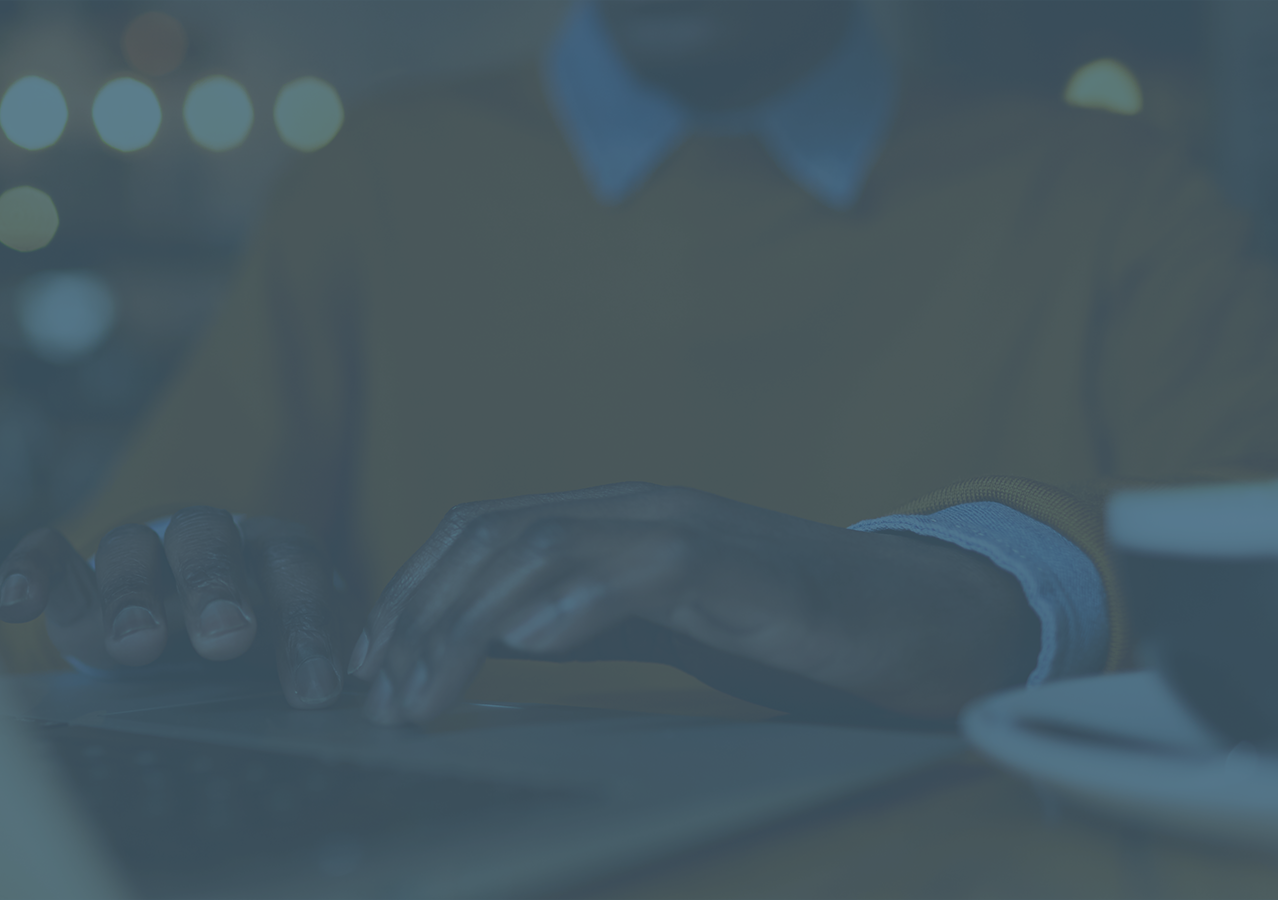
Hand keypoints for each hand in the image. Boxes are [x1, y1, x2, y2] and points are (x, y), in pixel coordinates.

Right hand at [0, 509, 354, 708]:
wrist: (194, 609)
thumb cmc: (264, 638)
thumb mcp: (298, 650)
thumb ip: (322, 669)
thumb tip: (371, 714)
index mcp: (273, 554)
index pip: (296, 573)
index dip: (307, 627)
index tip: (316, 690)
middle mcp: (207, 542)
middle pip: (210, 543)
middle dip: (217, 587)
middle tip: (227, 637)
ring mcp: (139, 550)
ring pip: (130, 548)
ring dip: (132, 592)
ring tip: (137, 645)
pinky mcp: (77, 570)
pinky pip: (48, 555)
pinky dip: (31, 571)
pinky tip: (18, 605)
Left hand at [349, 484, 1037, 723]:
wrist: (909, 621)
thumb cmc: (781, 628)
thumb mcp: (656, 624)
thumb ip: (579, 619)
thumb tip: (487, 644)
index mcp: (610, 519)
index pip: (481, 532)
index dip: (411, 592)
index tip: (368, 664)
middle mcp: (637, 510)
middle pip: (495, 537)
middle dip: (421, 616)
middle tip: (382, 695)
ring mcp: (686, 530)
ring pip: (548, 547)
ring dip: (472, 622)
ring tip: (430, 690)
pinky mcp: (738, 569)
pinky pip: (644, 567)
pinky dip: (578, 599)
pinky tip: (531, 645)